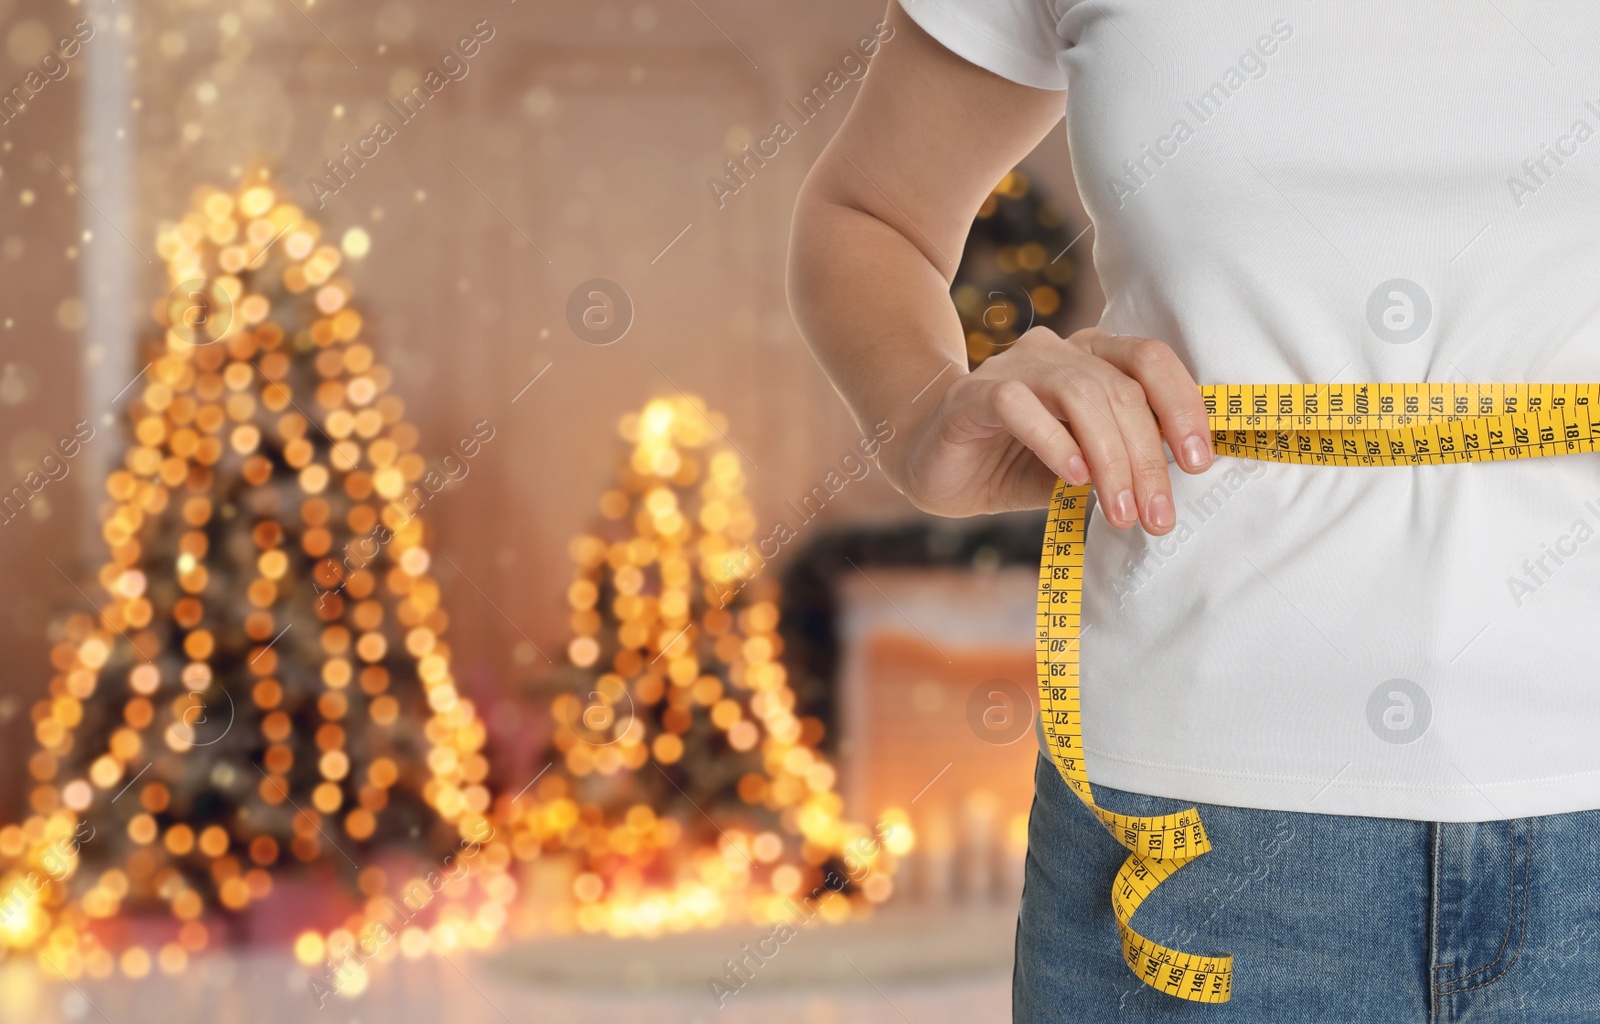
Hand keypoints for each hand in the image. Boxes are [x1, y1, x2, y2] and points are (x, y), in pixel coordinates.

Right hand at [894, 326, 1213, 529]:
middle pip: (1120, 388)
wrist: (932, 466)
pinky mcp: (971, 394)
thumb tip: (1179, 481)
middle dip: (1146, 458)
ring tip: (1119, 512)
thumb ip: (1121, 461)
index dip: (1182, 406)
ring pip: (1078, 393)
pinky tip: (1071, 480)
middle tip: (1156, 516)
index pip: (1150, 361)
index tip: (1198, 464)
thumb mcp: (1081, 467)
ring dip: (1109, 458)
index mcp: (1090, 358)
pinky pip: (1019, 405)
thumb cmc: (1013, 465)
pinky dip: (1053, 441)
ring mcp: (1012, 367)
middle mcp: (1056, 351)